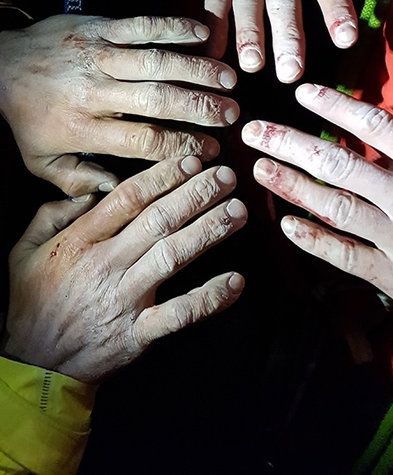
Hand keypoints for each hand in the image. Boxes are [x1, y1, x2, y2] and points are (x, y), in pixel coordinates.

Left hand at [0, 14, 239, 195]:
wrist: (0, 63)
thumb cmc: (26, 115)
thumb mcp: (41, 161)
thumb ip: (79, 182)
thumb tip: (119, 191)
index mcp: (83, 128)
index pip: (144, 139)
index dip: (183, 145)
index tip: (211, 150)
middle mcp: (95, 91)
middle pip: (158, 99)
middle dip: (201, 107)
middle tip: (232, 114)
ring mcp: (99, 55)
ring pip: (157, 61)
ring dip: (197, 69)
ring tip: (229, 79)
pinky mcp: (100, 27)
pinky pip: (142, 25)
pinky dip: (174, 27)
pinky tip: (202, 34)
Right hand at [3, 156, 245, 381]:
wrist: (34, 363)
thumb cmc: (33, 302)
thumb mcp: (24, 250)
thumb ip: (51, 215)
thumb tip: (88, 192)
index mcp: (81, 240)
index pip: (129, 198)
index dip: (164, 176)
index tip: (191, 161)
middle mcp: (107, 264)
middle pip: (159, 220)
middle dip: (197, 195)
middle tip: (226, 177)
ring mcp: (125, 299)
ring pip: (173, 257)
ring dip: (209, 232)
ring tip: (237, 213)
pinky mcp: (138, 332)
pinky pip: (179, 313)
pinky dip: (209, 297)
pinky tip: (235, 281)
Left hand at [242, 84, 392, 318]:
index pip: (378, 128)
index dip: (336, 108)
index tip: (302, 93)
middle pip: (342, 166)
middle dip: (293, 145)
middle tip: (255, 131)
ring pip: (336, 208)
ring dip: (292, 187)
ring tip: (260, 169)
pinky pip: (347, 256)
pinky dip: (315, 240)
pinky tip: (286, 225)